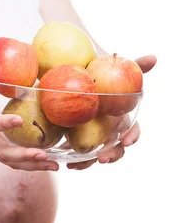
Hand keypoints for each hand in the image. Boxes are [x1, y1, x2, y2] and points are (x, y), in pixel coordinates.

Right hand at [0, 53, 58, 171]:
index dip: (0, 124)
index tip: (19, 120)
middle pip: (1, 152)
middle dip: (21, 155)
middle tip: (42, 153)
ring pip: (11, 161)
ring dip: (32, 164)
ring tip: (54, 165)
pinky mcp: (0, 152)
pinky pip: (16, 162)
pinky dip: (33, 165)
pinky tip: (51, 164)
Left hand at [67, 54, 156, 170]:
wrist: (78, 79)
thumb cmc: (100, 75)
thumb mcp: (115, 70)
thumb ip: (134, 66)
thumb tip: (153, 57)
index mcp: (122, 118)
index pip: (133, 130)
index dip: (132, 136)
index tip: (127, 141)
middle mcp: (111, 131)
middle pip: (117, 148)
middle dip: (112, 155)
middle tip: (102, 158)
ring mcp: (97, 137)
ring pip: (99, 154)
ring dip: (90, 162)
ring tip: (78, 165)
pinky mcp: (81, 140)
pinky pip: (81, 154)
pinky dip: (77, 161)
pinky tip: (68, 164)